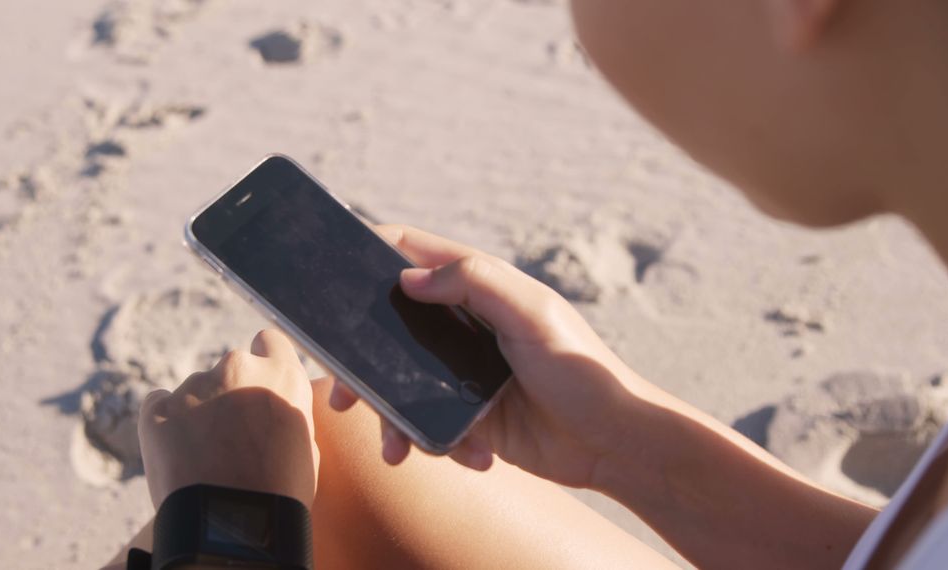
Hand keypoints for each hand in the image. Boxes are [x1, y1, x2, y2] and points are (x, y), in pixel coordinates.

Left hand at [139, 329, 319, 508]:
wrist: (233, 530)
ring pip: (197, 389)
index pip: (269, 341)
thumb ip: (287, 409)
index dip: (265, 361)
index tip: (260, 384)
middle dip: (231, 393)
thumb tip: (272, 405)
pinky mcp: (157, 410)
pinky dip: (166, 422)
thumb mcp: (305, 445)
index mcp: (282, 375)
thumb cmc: (279, 495)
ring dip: (200, 412)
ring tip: (206, 459)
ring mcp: (194, 387)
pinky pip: (159, 404)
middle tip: (233, 435)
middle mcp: (238, 369)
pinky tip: (179, 454)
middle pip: (232, 368)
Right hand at [329, 225, 650, 487]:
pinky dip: (435, 442)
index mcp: (480, 287)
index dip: (373, 252)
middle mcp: (465, 326)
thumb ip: (476, 282)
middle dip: (361, 358)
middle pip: (392, 324)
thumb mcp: (534, 313)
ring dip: (391, 414)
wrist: (614, 443)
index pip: (415, 253)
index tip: (333, 269)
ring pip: (402, 383)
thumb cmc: (584, 370)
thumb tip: (410, 277)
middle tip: (342, 387)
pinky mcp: (468, 415)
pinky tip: (470, 455)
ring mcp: (463, 372)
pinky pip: (429, 425)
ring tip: (394, 445)